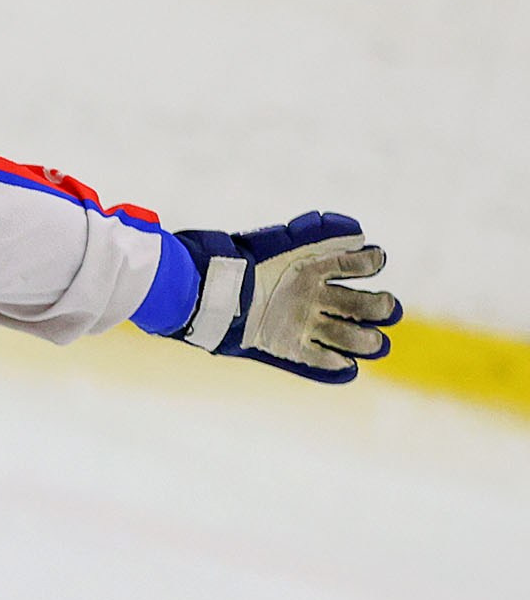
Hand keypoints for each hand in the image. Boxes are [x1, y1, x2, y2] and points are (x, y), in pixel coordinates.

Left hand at [170, 212, 400, 383]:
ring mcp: (303, 324)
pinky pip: (315, 362)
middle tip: (385, 308)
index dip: (370, 263)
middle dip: (380, 307)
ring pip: (347, 337)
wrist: (214, 290)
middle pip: (363, 306)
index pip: (359, 266)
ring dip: (365, 341)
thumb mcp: (286, 242)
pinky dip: (332, 367)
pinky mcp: (287, 348)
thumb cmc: (250, 260)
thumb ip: (323, 232)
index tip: (373, 260)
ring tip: (372, 343)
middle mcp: (315, 298)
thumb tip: (361, 235)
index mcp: (317, 269)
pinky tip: (346, 367)